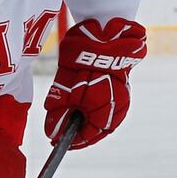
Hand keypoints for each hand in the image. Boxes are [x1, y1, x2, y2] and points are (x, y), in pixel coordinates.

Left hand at [44, 17, 146, 148]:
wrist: (103, 35)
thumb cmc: (82, 61)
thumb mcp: (63, 90)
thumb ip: (59, 114)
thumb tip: (53, 134)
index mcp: (105, 110)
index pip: (89, 135)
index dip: (72, 141)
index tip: (57, 143)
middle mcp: (118, 107)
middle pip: (98, 129)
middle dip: (79, 132)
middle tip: (60, 134)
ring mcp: (123, 97)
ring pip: (104, 118)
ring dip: (87, 121)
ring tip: (69, 122)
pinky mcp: (122, 88)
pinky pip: (109, 107)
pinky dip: (94, 110)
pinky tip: (83, 108)